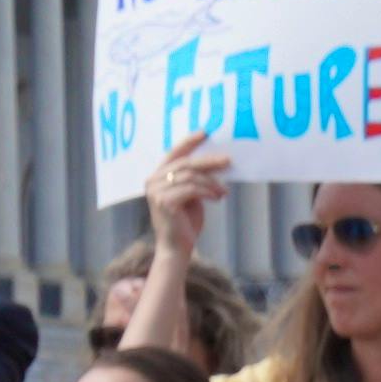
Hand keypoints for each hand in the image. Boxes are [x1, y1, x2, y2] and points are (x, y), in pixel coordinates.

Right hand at [145, 134, 229, 259]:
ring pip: (191, 176)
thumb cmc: (185, 222)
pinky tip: (217, 198)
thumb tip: (216, 162)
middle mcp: (152, 181)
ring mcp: (156, 191)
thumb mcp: (191, 195)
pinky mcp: (164, 201)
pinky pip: (192, 189)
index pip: (173, 154)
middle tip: (228, 161)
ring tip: (224, 192)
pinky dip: (208, 191)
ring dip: (212, 183)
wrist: (176, 248)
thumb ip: (194, 179)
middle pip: (185, 163)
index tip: (205, 133)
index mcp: (157, 177)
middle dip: (209, 161)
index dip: (189, 142)